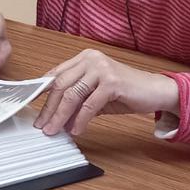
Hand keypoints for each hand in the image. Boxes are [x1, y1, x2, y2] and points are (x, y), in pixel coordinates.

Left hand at [34, 49, 179, 136]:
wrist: (156, 91)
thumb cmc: (126, 92)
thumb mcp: (95, 95)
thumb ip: (76, 102)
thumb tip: (56, 119)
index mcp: (84, 58)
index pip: (56, 75)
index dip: (42, 93)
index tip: (33, 109)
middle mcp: (91, 59)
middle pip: (60, 85)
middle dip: (48, 108)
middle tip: (42, 125)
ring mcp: (101, 69)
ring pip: (72, 95)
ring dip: (60, 116)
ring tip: (54, 130)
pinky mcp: (112, 82)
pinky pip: (89, 105)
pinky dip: (80, 120)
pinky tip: (76, 130)